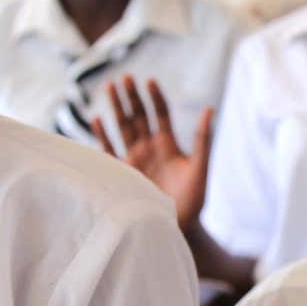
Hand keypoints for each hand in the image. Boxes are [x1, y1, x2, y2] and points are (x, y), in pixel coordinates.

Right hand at [93, 76, 212, 230]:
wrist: (178, 227)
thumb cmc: (193, 200)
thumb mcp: (200, 168)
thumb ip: (203, 140)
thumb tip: (209, 109)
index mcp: (168, 144)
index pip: (160, 114)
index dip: (155, 97)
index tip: (149, 81)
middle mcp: (149, 148)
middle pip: (138, 116)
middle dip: (131, 97)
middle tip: (124, 77)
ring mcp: (134, 159)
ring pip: (123, 128)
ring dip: (116, 108)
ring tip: (110, 86)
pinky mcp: (122, 173)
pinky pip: (110, 150)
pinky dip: (103, 135)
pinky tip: (97, 119)